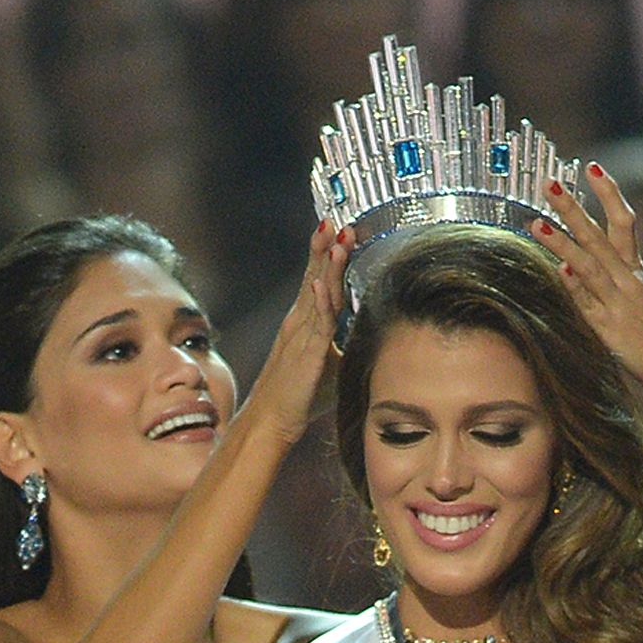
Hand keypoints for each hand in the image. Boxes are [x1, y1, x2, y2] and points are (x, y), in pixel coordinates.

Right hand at [253, 218, 354, 427]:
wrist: (270, 421)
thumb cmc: (298, 397)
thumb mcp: (329, 365)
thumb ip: (345, 345)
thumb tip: (372, 337)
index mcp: (304, 323)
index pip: (318, 281)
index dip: (328, 256)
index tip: (338, 231)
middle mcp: (299, 323)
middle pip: (314, 277)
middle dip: (325, 248)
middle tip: (336, 220)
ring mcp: (300, 336)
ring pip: (316, 293)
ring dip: (326, 266)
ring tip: (336, 239)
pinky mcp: (305, 354)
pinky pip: (315, 323)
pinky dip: (319, 301)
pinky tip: (322, 283)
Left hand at [538, 164, 642, 416]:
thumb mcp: (633, 303)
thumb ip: (600, 284)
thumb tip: (565, 266)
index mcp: (635, 271)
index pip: (623, 222)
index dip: (608, 193)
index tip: (592, 166)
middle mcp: (628, 281)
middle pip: (599, 237)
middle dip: (573, 209)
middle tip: (551, 183)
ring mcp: (619, 304)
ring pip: (588, 265)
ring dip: (562, 243)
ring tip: (537, 223)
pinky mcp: (612, 330)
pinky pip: (589, 304)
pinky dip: (576, 287)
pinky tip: (560, 270)